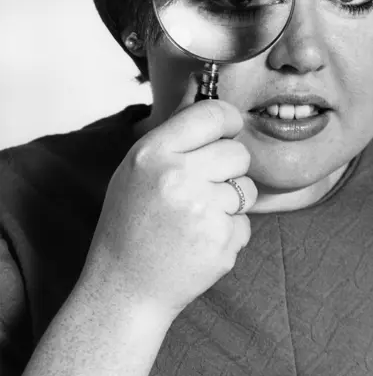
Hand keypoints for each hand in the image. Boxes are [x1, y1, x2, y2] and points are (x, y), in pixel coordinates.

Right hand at [79, 74, 255, 319]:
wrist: (125, 289)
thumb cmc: (130, 224)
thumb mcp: (138, 168)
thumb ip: (175, 130)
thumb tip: (203, 86)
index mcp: (153, 154)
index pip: (212, 114)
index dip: (228, 119)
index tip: (229, 127)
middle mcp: (178, 179)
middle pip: (238, 153)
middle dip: (228, 167)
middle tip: (202, 186)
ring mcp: (202, 213)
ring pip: (246, 189)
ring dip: (230, 202)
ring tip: (196, 218)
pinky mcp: (221, 243)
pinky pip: (245, 223)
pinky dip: (228, 231)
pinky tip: (199, 241)